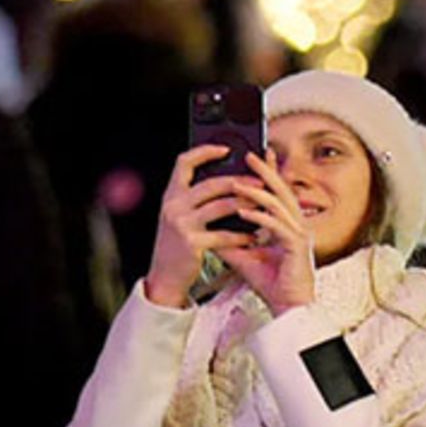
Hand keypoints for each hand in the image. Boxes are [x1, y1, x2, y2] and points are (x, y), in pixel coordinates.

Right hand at [145, 145, 255, 308]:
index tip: (225, 149)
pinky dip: (241, 235)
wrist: (164, 278)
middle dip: (239, 181)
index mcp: (171, 196)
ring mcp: (182, 224)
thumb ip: (194, 199)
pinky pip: (223, 234)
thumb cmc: (176, 246)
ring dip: (245, 205)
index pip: (184, 162)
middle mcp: (174, 206)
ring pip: (221, 206)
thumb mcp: (178, 217)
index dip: (204, 152)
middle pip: (211, 183)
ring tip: (261, 205)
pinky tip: (252, 236)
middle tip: (259, 181)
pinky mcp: (192, 243)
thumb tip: (227, 181)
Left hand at [219, 150, 316, 315]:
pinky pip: (277, 226)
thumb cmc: (273, 284)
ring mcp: (299, 235)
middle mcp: (296, 226)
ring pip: (280, 204)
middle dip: (266, 171)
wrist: (288, 310)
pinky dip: (260, 217)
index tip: (257, 156)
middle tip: (250, 156)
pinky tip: (244, 211)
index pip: (278, 194)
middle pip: (282, 191)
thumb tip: (208, 229)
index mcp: (288, 225)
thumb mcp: (245, 257)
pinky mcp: (297, 247)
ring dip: (258, 192)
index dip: (269, 174)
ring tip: (238, 182)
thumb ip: (231, 241)